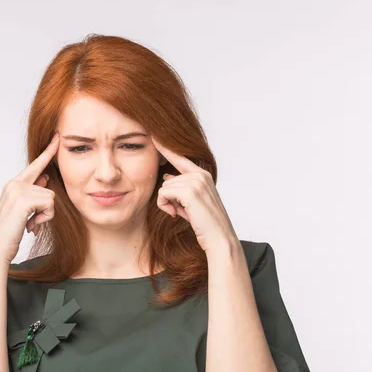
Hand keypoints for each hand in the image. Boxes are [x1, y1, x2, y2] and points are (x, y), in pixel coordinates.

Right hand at [0, 132, 59, 263]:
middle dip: (45, 208)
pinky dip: (45, 218)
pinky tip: (30, 226)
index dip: (48, 152)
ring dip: (45, 215)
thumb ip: (33, 192)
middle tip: (29, 222)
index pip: (35, 165)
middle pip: (48, 186)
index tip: (58, 137)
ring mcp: (17, 191)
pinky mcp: (23, 200)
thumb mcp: (24, 210)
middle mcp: (13, 184)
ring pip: (51, 197)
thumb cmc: (10, 233)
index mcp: (13, 185)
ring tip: (29, 225)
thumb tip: (45, 178)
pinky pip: (49, 204)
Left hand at [152, 136, 237, 254]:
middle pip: (167, 179)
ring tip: (182, 213)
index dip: (165, 146)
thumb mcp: (191, 203)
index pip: (179, 156)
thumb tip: (166, 175)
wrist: (218, 239)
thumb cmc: (205, 224)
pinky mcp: (190, 191)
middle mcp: (200, 174)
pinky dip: (165, 206)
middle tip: (181, 211)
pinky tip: (177, 214)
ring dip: (167, 203)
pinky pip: (163, 193)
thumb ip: (180, 187)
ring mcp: (196, 181)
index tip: (152, 132)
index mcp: (202, 175)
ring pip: (164, 187)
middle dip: (169, 197)